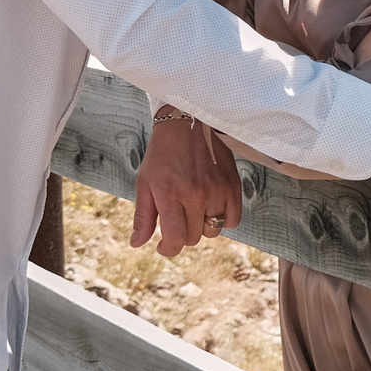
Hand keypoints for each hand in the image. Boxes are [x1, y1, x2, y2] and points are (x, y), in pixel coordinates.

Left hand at [129, 116, 241, 256]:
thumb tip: (137, 243)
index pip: (176, 239)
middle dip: (182, 234)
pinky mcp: (232, 185)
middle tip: (176, 218)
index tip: (164, 246)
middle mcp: (195, 194)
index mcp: (170, 194)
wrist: (187, 122)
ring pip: (213, 230)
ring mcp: (216, 190)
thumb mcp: (145, 182)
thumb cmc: (162, 154)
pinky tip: (212, 207)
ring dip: (202, 226)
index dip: (168, 249)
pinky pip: (233, 220)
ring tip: (193, 208)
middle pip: (193, 237)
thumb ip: (143, 215)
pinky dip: (223, 219)